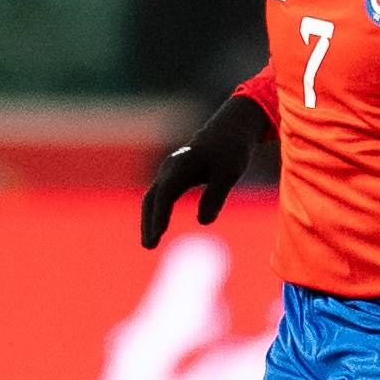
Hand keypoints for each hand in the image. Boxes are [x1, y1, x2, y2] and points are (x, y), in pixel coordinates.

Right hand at [139, 94, 270, 248]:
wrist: (227, 134)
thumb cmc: (230, 152)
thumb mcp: (229, 173)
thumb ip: (216, 195)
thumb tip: (203, 221)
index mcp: (183, 165)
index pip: (165, 193)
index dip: (161, 214)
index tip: (159, 234)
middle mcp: (170, 168)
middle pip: (152, 197)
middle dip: (149, 221)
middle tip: (149, 246)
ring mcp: (168, 173)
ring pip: (152, 198)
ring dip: (149, 220)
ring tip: (149, 244)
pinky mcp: (172, 178)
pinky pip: (158, 198)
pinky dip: (155, 214)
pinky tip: (157, 230)